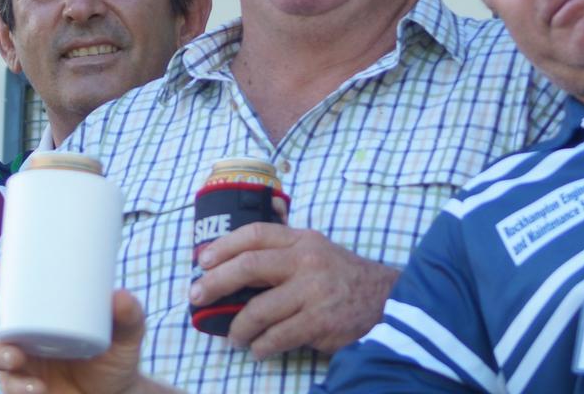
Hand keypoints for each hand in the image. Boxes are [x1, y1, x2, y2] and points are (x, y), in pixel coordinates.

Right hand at [0, 263, 176, 393]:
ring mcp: (21, 360)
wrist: (116, 393)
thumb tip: (120, 296)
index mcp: (40, 307)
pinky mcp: (24, 386)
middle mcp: (24, 331)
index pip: (10, 286)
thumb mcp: (126, 332)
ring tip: (18, 357)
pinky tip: (36, 386)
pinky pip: (9, 386)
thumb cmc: (115, 352)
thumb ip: (129, 314)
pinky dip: (18, 387)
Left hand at [189, 223, 400, 357]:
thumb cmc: (340, 276)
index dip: (224, 246)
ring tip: (233, 337)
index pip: (255, 234)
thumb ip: (282, 251)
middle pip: (249, 267)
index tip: (202, 261)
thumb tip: (231, 261)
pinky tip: (258, 350)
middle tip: (197, 297)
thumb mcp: (316, 250)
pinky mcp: (321, 321)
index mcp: (302, 240)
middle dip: (215, 283)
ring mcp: (314, 291)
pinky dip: (262, 346)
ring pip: (260, 309)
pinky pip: (278, 336)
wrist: (387, 300)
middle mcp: (307, 261)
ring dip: (238, 327)